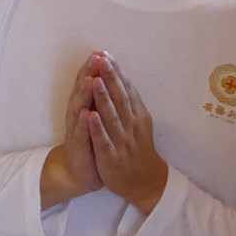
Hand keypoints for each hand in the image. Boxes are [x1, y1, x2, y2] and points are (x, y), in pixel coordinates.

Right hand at [41, 57, 103, 208]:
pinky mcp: (78, 147)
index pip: (89, 83)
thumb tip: (105, 75)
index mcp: (85, 106)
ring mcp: (76, 130)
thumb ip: (98, 97)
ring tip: (89, 80)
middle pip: (82, 91)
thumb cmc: (92, 141)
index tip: (101, 51)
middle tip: (94, 58)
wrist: (81, 172)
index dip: (94, 68)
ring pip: (79, 109)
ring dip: (83, 95)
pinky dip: (83, 124)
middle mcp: (78, 114)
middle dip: (88, 74)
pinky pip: (80, 134)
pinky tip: (86, 114)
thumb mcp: (97, 117)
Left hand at [84, 52, 168, 214]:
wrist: (145, 182)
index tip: (105, 53)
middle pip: (120, 98)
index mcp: (137, 115)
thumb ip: (130, 101)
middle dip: (110, 78)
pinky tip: (90, 115)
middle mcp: (131, 126)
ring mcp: (122, 141)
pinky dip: (97, 128)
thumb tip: (122, 75)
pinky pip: (104, 141)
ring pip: (112, 117)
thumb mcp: (139, 121)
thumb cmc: (138, 147)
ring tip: (95, 80)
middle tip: (101, 58)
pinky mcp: (111, 157)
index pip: (127, 89)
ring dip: (104, 98)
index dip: (116, 72)